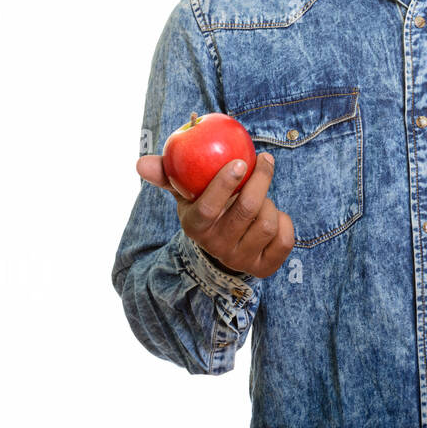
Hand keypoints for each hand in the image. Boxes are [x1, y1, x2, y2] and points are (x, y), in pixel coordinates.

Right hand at [136, 152, 294, 278]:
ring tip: (262, 198)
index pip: (207, 208)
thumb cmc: (206, 208)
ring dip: (271, 202)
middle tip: (264, 160)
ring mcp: (241, 260)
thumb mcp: (186, 193)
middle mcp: (217, 247)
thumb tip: (141, 163)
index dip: (224, 185)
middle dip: (259, 181)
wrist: (224, 245)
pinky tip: (275, 215)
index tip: (240, 161)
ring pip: (268, 223)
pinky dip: (285, 221)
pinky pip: (285, 239)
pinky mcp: (265, 267)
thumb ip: (167, 176)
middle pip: (246, 210)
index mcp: (195, 227)